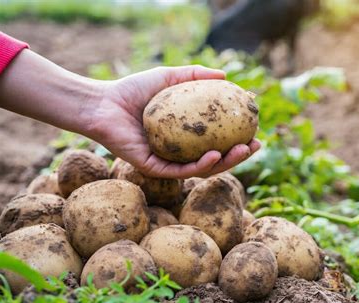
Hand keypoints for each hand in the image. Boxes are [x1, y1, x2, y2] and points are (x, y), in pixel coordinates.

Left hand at [88, 65, 260, 178]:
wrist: (103, 103)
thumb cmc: (133, 89)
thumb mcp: (170, 77)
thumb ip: (196, 75)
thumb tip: (226, 75)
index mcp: (184, 135)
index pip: (216, 139)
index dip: (237, 135)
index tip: (255, 125)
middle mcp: (178, 151)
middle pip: (215, 158)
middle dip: (239, 155)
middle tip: (256, 144)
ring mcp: (167, 162)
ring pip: (202, 168)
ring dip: (226, 162)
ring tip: (243, 150)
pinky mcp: (154, 169)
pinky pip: (181, 171)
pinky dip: (201, 164)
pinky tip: (216, 154)